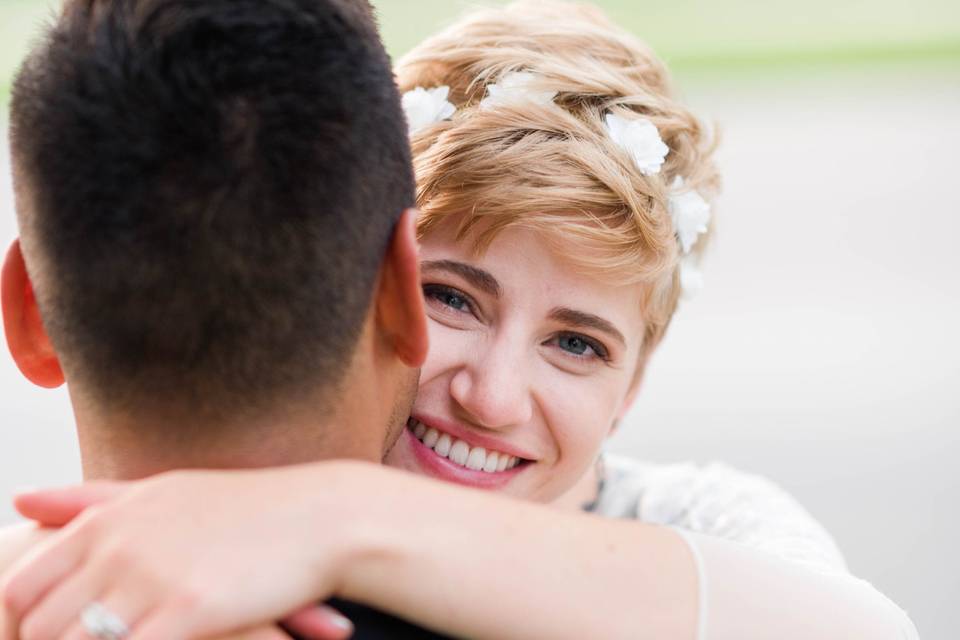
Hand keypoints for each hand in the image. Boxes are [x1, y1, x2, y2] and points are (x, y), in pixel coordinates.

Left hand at [0, 463, 368, 639]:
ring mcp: (153, 580)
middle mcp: (120, 546)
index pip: (20, 587)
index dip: (20, 627)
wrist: (323, 517)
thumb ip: (91, 500)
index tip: (52, 639)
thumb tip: (21, 498)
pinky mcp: (188, 612)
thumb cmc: (248, 507)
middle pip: (37, 627)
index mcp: (108, 520)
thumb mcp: (164, 491)